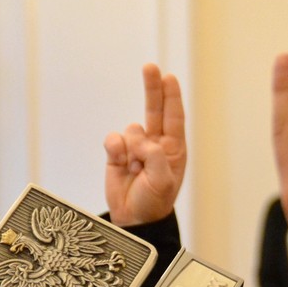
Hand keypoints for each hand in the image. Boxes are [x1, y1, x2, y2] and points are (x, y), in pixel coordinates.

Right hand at [103, 63, 186, 225]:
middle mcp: (156, 144)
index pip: (174, 117)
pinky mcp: (117, 153)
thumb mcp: (163, 181)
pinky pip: (113, 139)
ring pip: (130, 129)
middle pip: (154, 109)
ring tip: (135, 167)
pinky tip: (120, 163)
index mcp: (173, 149)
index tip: (170, 77)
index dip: (171, 97)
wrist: (132, 219)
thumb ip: (156, 157)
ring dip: (131, 146)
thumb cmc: (154, 201)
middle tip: (150, 67)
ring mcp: (136, 147)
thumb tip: (142, 139)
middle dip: (152, 88)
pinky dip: (115, 149)